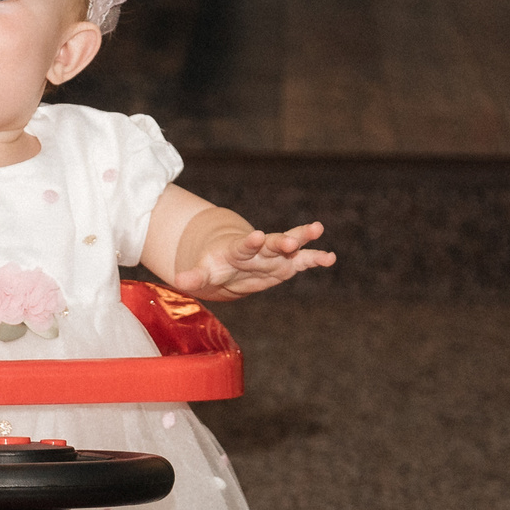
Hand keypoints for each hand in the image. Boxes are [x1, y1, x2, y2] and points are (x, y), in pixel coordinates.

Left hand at [172, 221, 334, 300]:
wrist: (229, 260)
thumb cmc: (215, 266)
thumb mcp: (204, 272)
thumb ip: (195, 276)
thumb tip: (178, 280)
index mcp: (238, 250)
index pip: (244, 245)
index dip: (250, 241)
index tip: (258, 235)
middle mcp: (259, 249)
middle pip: (272, 243)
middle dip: (282, 242)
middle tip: (293, 241)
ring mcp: (274, 255)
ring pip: (291, 245)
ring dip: (303, 238)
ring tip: (318, 228)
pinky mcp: (286, 264)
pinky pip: (303, 260)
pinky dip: (316, 259)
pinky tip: (331, 258)